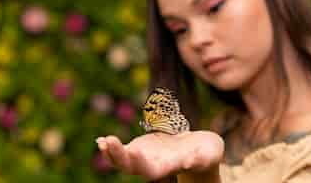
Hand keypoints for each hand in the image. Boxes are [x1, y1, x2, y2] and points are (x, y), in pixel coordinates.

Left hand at [96, 131, 223, 180]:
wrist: (199, 149)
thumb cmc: (207, 152)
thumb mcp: (208, 153)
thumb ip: (198, 158)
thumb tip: (187, 162)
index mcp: (170, 167)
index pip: (152, 169)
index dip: (141, 162)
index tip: (133, 151)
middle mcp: (154, 165)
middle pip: (132, 166)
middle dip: (119, 156)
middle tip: (108, 142)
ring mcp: (145, 156)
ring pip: (124, 159)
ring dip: (112, 152)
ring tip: (102, 142)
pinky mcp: (141, 147)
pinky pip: (124, 149)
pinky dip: (112, 147)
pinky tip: (102, 141)